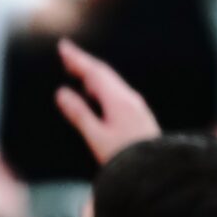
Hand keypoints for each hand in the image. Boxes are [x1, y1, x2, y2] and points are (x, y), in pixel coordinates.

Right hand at [56, 39, 158, 162]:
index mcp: (118, 100)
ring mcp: (135, 105)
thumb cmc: (123, 156)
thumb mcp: (96, 136)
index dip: (78, 58)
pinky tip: (93, 93)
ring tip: (75, 71)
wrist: (154, 170)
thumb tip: (62, 93)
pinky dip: (100, 86)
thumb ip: (79, 113)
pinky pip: (115, 92)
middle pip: (104, 74)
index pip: (95, 72)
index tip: (63, 46)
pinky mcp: (137, 114)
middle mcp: (129, 98)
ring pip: (110, 82)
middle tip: (65, 54)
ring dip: (92, 74)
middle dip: (84, 63)